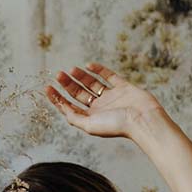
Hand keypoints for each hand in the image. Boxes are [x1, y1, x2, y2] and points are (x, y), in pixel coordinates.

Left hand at [44, 61, 165, 139]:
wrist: (143, 120)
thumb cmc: (117, 126)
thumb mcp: (90, 125)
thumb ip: (75, 117)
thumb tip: (62, 109)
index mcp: (91, 118)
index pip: (70, 106)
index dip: (58, 98)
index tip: (48, 87)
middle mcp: (100, 107)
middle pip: (79, 93)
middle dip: (68, 84)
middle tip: (58, 74)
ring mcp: (112, 96)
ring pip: (92, 84)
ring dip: (81, 76)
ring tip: (71, 69)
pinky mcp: (124, 87)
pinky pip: (109, 76)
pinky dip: (99, 70)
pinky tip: (89, 65)